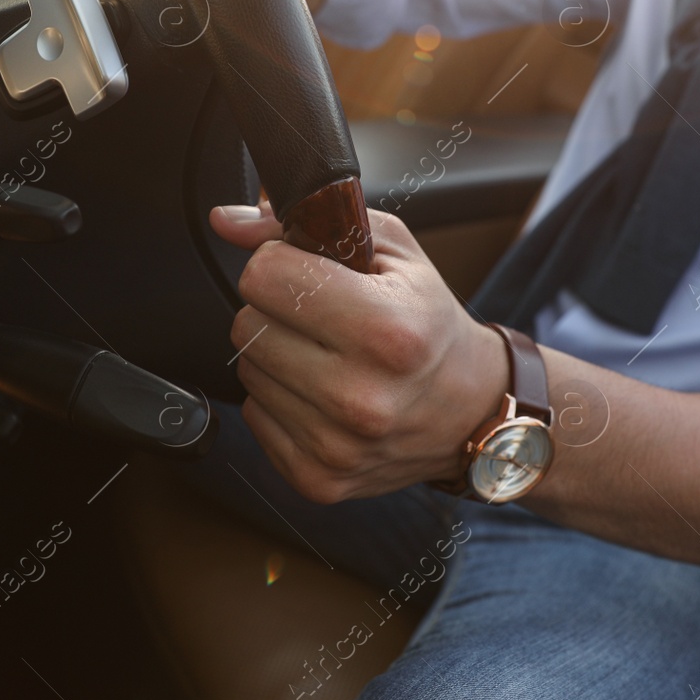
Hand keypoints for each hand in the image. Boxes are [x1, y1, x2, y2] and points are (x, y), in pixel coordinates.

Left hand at [209, 203, 509, 502]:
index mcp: (385, 331)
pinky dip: (281, 398)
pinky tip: (322, 391)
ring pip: (246, 370)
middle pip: (246, 325)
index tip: (309, 272)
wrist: (470, 410)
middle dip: (276, 309)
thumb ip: (309, 221)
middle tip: (322, 316)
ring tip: (326, 354)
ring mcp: (335, 445)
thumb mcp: (391, 250)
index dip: (281, 263)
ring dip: (277, 354)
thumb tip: (228, 221)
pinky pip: (255, 414)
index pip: (264, 277)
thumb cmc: (430, 322)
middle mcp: (360, 396)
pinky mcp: (315, 478)